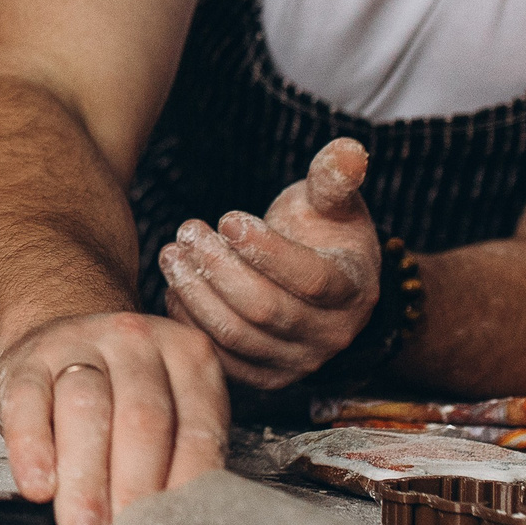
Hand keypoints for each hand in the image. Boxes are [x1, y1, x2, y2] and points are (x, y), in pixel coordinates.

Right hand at [0, 309, 227, 524]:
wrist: (59, 335)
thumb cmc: (122, 391)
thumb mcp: (169, 403)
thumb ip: (180, 452)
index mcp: (187, 356)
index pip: (195, 426)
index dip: (185, 482)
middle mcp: (136, 341)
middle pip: (141, 416)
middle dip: (133, 485)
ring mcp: (78, 344)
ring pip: (85, 408)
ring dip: (85, 477)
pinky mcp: (26, 361)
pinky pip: (28, 403)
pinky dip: (31, 449)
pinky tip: (38, 486)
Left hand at [158, 137, 379, 386]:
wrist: (322, 287)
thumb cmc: (323, 235)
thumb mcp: (333, 203)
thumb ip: (335, 177)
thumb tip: (349, 148)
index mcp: (352, 290)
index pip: (308, 279)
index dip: (264, 250)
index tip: (226, 217)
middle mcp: (330, 335)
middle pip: (264, 309)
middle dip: (218, 268)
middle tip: (186, 232)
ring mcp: (296, 362)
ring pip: (237, 335)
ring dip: (196, 293)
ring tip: (173, 254)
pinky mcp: (264, 376)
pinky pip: (220, 359)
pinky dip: (191, 324)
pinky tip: (175, 289)